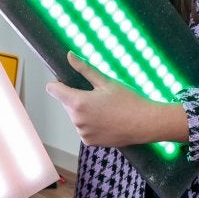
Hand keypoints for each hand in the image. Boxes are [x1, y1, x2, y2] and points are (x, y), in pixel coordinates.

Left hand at [45, 52, 189, 146]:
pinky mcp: (89, 142)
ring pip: (75, 116)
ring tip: (105, 108)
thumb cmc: (128, 101)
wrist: (145, 124)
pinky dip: (90, 124)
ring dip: (84, 111)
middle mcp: (77, 120)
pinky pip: (83, 128)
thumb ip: (84, 69)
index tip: (69, 81)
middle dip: (76, 97)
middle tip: (98, 94)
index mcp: (78, 103)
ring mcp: (82, 133)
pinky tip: (106, 120)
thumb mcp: (106, 81)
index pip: (53, 90)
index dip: (59, 83)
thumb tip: (69, 56)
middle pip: (66, 103)